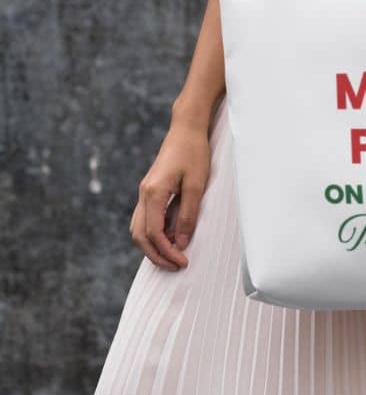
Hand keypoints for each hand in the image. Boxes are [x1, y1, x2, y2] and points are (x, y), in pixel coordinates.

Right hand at [129, 117, 211, 270]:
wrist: (187, 128)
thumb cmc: (194, 152)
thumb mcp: (197, 184)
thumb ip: (188, 214)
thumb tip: (181, 243)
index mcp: (154, 192)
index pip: (153, 233)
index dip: (166, 252)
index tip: (182, 261)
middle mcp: (144, 193)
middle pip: (140, 235)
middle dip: (156, 255)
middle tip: (176, 266)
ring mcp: (145, 191)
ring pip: (139, 228)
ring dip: (152, 246)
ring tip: (173, 255)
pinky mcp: (150, 189)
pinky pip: (145, 218)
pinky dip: (154, 233)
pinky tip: (171, 237)